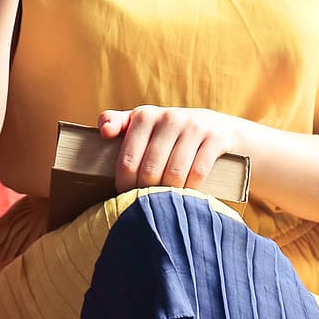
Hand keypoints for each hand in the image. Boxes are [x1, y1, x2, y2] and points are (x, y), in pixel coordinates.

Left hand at [98, 105, 233, 192]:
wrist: (215, 126)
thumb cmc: (168, 131)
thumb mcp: (143, 123)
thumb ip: (117, 123)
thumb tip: (103, 131)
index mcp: (145, 115)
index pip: (127, 160)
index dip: (125, 185)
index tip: (127, 195)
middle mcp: (168, 117)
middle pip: (150, 171)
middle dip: (146, 192)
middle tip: (147, 202)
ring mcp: (193, 126)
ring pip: (174, 174)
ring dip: (168, 193)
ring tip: (164, 201)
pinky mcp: (215, 138)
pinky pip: (197, 173)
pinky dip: (190, 189)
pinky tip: (186, 195)